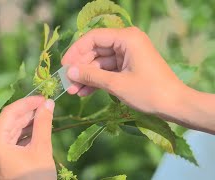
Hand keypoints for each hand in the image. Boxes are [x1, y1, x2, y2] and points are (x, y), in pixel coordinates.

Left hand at [0, 96, 56, 179]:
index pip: (9, 113)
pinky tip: (34, 128)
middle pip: (8, 122)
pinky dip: (20, 135)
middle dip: (27, 113)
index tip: (42, 97)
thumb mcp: (41, 150)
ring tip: (42, 115)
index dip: (27, 103)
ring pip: (8, 131)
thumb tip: (48, 104)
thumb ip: (43, 123)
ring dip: (25, 123)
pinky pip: (7, 142)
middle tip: (45, 105)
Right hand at [62, 27, 186, 113]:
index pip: (93, 38)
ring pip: (100, 63)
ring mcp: (128, 55)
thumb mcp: (116, 84)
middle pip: (95, 51)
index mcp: (126, 38)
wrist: (175, 105)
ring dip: (87, 77)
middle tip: (67, 83)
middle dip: (81, 68)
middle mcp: (126, 42)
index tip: (64, 66)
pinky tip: (84, 92)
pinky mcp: (128, 66)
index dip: (76, 51)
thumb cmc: (149, 92)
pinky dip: (97, 81)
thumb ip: (91, 75)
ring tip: (73, 91)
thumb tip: (68, 72)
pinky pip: (108, 70)